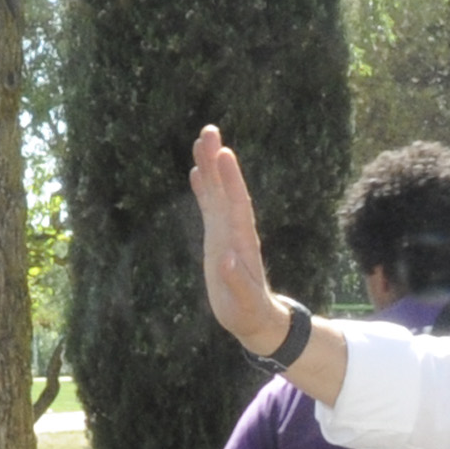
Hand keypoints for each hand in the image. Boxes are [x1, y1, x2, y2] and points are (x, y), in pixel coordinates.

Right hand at [189, 127, 289, 352]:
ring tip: (201, 140)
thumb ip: (236, 282)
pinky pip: (208, 208)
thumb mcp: (244, 303)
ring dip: (209, 168)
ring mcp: (225, 232)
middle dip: (217, 162)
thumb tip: (226, 259)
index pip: (237, 204)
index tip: (224, 153)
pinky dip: (204, 189)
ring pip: (216, 194)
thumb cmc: (249, 313)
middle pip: (225, 190)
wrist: (253, 317)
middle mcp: (234, 231)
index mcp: (242, 242)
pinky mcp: (216, 238)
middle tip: (208, 131)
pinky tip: (195, 171)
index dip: (231, 180)